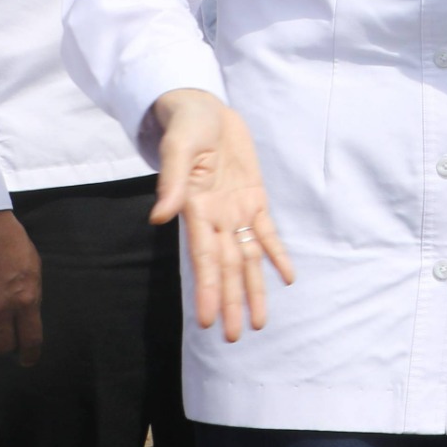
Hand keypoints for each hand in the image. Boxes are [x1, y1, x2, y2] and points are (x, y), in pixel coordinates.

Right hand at [0, 208, 43, 362]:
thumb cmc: (12, 241)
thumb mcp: (34, 268)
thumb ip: (30, 295)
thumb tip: (28, 316)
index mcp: (26, 300)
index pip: (30, 341)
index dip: (30, 356)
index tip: (27, 360)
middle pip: (2, 347)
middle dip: (6, 348)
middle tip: (5, 342)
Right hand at [150, 89, 294, 341]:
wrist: (203, 109)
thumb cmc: (186, 127)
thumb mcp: (177, 148)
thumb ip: (172, 182)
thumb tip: (160, 217)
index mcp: (196, 210)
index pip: (204, 259)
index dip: (208, 290)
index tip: (206, 321)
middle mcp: (216, 217)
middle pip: (227, 268)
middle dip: (230, 302)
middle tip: (233, 337)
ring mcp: (236, 209)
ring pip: (248, 258)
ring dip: (253, 289)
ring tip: (257, 322)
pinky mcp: (254, 197)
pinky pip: (267, 231)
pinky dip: (276, 254)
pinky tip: (286, 278)